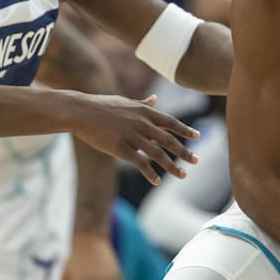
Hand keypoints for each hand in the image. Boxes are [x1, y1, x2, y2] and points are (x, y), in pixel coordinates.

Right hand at [72, 94, 198, 184]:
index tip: (198, 137)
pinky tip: (157, 181)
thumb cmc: (102, 106)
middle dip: (184, 151)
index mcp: (144, 112)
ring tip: (183, 175)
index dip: (185, 130)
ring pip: (157, 154)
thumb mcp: (126, 101)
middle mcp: (142, 124)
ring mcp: (132, 136)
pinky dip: (150, 173)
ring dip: (172, 166)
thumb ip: (143, 103)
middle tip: (197, 160)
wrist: (81, 111)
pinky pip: (139, 163)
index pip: (170, 122)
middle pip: (168, 140)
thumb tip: (155, 98)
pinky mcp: (120, 148)